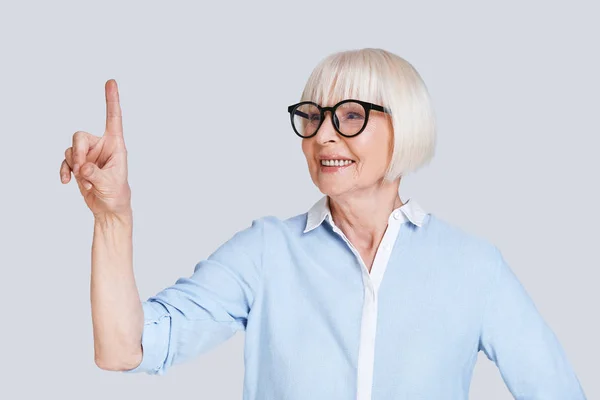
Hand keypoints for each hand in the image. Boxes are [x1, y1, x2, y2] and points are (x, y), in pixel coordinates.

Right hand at [60, 79, 131, 218]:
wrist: (109, 208)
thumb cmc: (116, 194)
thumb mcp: (109, 184)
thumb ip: (95, 174)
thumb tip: (82, 166)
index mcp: (116, 145)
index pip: (113, 119)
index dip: (112, 100)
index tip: (111, 82)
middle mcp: (102, 146)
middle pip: (80, 136)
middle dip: (77, 153)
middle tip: (81, 170)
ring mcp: (89, 154)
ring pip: (71, 149)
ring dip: (73, 166)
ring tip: (85, 182)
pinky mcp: (78, 163)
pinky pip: (65, 160)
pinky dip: (64, 169)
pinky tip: (66, 181)